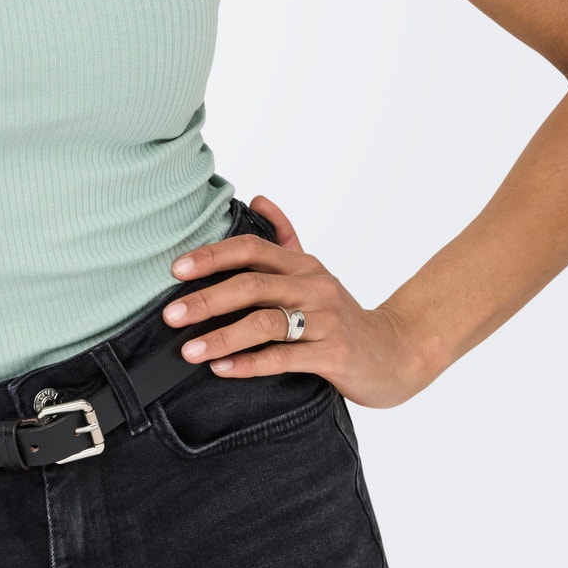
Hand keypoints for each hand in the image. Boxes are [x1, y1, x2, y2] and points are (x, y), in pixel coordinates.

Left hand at [162, 195, 423, 408]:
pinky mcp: (334, 354)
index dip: (212, 256)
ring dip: (223, 336)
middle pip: (252, 285)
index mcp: (303, 265)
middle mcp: (314, 286)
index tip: (176, 269)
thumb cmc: (343, 315)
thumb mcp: (314, 272)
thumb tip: (258, 198)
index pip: (251, 249)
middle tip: (171, 314)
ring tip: (190, 350)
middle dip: (207, 299)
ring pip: (265, 323)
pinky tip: (223, 368)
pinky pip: (284, 357)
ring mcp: (325, 320)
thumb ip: (285, 238)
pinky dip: (250, 363)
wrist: (396, 353)